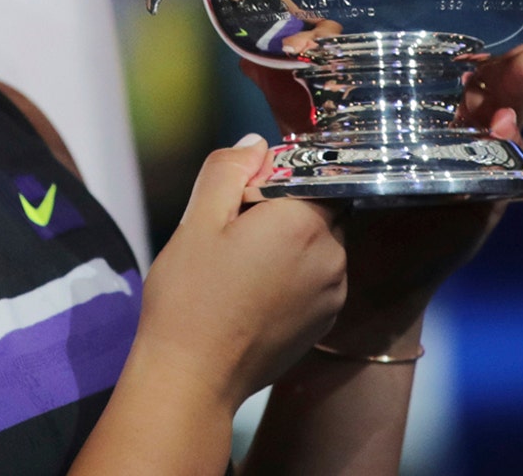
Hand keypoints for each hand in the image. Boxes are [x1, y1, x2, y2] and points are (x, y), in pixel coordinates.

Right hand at [133, 136, 348, 411]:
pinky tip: (250, 295)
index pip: (308, 172)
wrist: (193, 379)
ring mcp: (333, 293)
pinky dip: (291, 276)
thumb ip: (229, 169)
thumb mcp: (198, 221)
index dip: (271, 177)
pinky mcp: (325, 322)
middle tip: (231, 235)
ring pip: (317, 244)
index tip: (237, 196)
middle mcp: (332, 255)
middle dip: (280, 210)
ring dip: (287, 244)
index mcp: (304, 222)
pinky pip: (316, 279)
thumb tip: (257, 143)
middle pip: (316, 207)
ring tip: (238, 269)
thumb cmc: (189, 298)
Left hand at [237, 45, 522, 353]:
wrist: (348, 281)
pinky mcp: (475, 210)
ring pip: (501, 129)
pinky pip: (501, 180)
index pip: (444, 75)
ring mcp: (466, 175)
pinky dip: (508, 152)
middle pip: (482, 94)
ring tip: (522, 67)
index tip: (462, 16)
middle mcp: (446, 143)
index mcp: (414, 123)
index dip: (455, 47)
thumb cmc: (334, 208)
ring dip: (514, 97)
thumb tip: (252, 58)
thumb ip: (290, 105)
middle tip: (514, 38)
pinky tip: (506, 128)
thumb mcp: (313, 146)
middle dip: (500, 65)